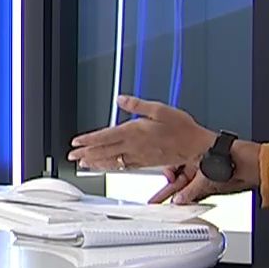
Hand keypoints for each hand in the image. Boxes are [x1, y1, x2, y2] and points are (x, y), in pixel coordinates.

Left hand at [68, 95, 216, 172]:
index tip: (76, 141)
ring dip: (95, 162)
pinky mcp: (145, 163)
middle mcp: (134, 146)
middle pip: (104, 151)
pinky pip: (123, 167)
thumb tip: (121, 99)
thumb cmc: (182, 128)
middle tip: (72, 156)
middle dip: (86, 153)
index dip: (89, 139)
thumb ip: (138, 105)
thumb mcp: (160, 109)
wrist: (197, 146)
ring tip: (83, 163)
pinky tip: (104, 168)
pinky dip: (110, 168)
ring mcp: (139, 157)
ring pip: (112, 161)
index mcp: (135, 131)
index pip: (105, 136)